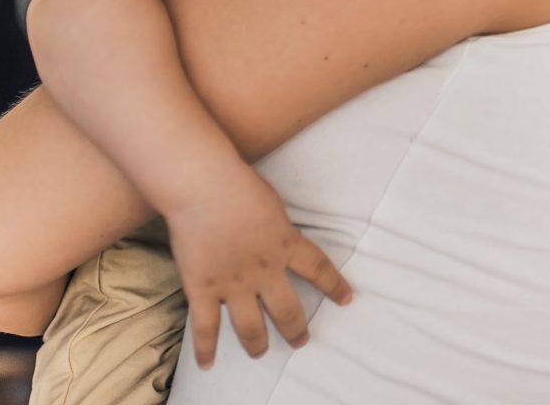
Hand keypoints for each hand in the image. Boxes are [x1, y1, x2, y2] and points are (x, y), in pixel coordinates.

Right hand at [165, 162, 351, 368]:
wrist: (204, 187)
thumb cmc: (239, 186)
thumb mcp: (274, 206)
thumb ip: (279, 229)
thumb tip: (282, 238)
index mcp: (286, 245)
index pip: (319, 270)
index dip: (335, 286)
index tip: (347, 299)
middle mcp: (265, 270)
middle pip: (287, 310)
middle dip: (296, 329)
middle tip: (300, 341)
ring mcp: (233, 283)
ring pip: (251, 326)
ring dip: (258, 344)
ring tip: (261, 352)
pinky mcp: (202, 288)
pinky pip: (206, 327)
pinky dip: (206, 349)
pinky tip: (208, 364)